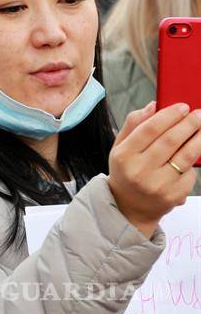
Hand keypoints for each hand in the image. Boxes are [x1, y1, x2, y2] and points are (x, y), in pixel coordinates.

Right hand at [108, 101, 200, 237]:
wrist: (129, 207)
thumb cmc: (126, 171)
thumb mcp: (120, 147)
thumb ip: (134, 124)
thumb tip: (153, 106)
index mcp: (123, 155)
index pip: (149, 129)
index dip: (169, 116)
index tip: (182, 107)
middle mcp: (139, 170)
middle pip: (170, 140)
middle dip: (188, 124)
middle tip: (198, 114)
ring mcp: (157, 185)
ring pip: (185, 156)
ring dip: (198, 138)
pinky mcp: (173, 195)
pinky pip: (189, 173)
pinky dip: (192, 162)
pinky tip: (190, 154)